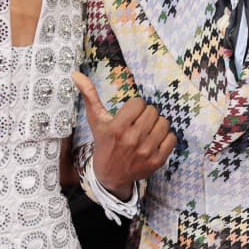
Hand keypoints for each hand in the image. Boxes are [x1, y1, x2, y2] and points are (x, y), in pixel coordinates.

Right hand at [73, 71, 175, 197]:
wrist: (110, 175)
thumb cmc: (104, 143)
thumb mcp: (96, 120)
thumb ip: (89, 95)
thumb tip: (76, 73)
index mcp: (117, 128)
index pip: (139, 103)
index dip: (135, 107)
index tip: (129, 115)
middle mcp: (132, 140)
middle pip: (153, 111)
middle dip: (146, 115)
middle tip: (138, 123)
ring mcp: (146, 152)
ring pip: (164, 123)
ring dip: (156, 125)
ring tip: (146, 131)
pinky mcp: (157, 161)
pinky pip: (172, 138)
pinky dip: (165, 137)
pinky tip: (154, 141)